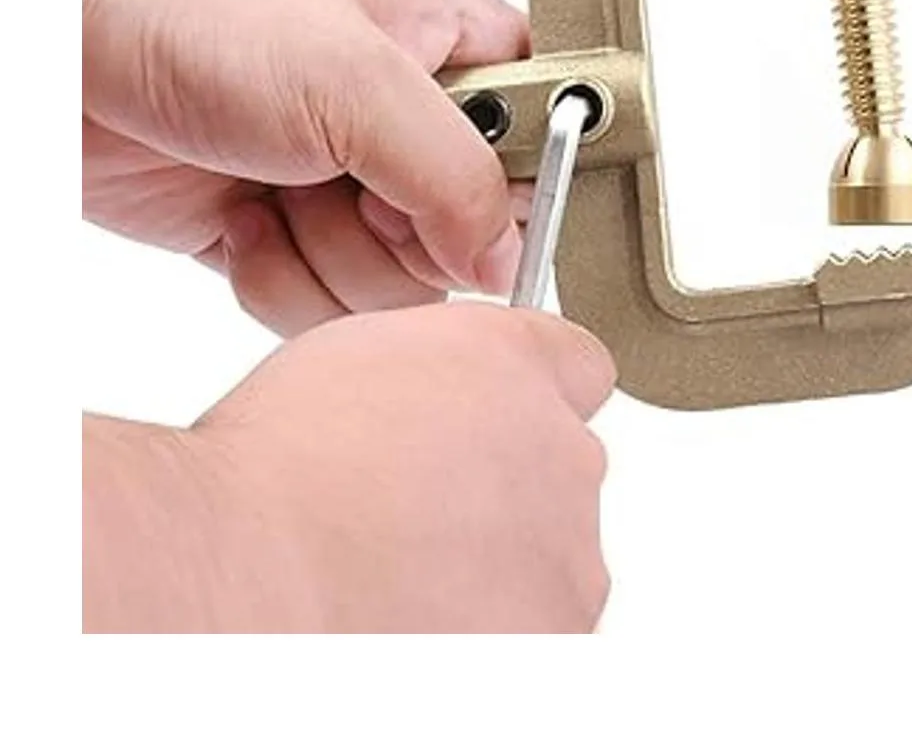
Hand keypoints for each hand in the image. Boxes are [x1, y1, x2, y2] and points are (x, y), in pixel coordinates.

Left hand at [83, 0, 530, 333]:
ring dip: (326, 259)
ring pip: (396, 286)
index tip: (459, 203)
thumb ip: (455, 174)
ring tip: (275, 192)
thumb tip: (506, 257)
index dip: (517, 191)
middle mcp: (406, 117)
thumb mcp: (356, 79)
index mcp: (452, 44)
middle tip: (347, 188)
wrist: (58, 36)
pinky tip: (239, 220)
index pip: (545, 140)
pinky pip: (322, 306)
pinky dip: (274, 280)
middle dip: (399, 236)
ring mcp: (345, 179)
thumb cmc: (195, 3)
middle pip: (471, 237)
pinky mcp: (284, 229)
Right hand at [84, 304, 615, 632]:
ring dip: (499, 568)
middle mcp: (567, 455)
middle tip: (416, 514)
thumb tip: (456, 402)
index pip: (580, 366)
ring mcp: (566, 562)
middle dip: (508, 488)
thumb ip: (445, 366)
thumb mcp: (364, 354)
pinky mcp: (550, 648)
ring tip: (398, 577)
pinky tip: (408, 621)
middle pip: (563, 470)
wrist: (240, 569)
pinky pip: (535, 633)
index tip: (493, 423)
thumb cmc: (275, 466)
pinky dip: (487, 634)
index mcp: (520, 365)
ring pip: (552, 561)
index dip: (532, 395)